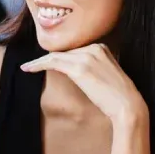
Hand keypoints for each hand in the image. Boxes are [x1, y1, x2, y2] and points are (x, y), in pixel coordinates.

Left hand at [21, 43, 147, 126]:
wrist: (127, 106)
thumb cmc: (117, 96)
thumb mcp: (105, 75)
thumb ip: (92, 68)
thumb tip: (74, 71)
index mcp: (101, 47)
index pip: (73, 50)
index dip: (58, 57)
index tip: (46, 62)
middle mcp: (94, 48)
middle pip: (64, 52)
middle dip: (47, 59)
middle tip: (32, 65)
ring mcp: (87, 56)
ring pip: (56, 56)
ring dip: (38, 62)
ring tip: (27, 67)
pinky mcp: (80, 68)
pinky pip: (53, 62)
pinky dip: (38, 64)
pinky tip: (28, 68)